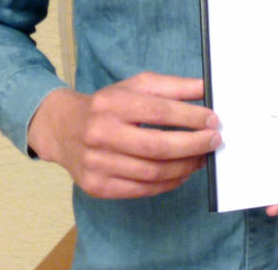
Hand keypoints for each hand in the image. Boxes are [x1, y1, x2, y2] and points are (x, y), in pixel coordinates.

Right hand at [27, 72, 219, 198]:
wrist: (63, 128)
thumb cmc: (108, 105)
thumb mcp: (137, 86)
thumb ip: (173, 87)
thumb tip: (207, 89)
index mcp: (112, 105)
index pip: (160, 112)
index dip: (191, 117)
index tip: (214, 120)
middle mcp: (100, 134)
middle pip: (158, 146)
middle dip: (193, 145)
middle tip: (214, 141)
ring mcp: (96, 164)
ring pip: (152, 172)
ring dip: (185, 167)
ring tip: (202, 158)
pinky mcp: (96, 186)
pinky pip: (141, 190)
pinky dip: (167, 184)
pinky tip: (182, 173)